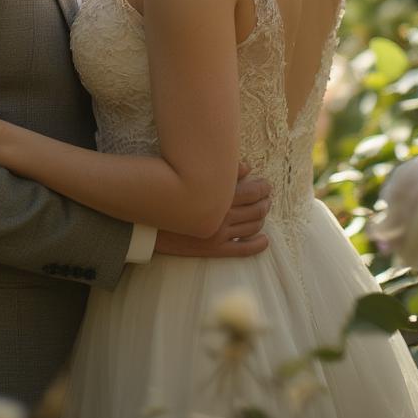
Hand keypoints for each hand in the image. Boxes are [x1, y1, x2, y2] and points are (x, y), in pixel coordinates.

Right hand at [155, 163, 271, 257]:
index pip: (253, 191)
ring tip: (263, 211)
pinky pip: (242, 250)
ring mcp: (219, 234)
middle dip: (265, 201)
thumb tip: (248, 167)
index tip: (266, 184)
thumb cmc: (170, 192)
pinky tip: (264, 240)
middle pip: (256, 209)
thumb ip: (223, 170)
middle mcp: (222, 215)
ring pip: (252, 227)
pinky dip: (257, 245)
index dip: (263, 187)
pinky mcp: (214, 249)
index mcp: (219, 195)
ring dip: (262, 218)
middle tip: (268, 196)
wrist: (149, 221)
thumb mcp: (194, 175)